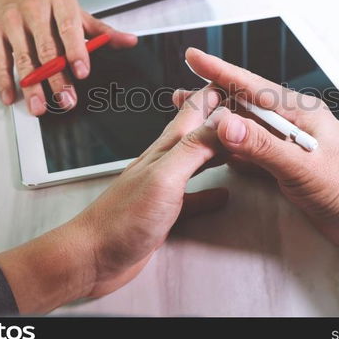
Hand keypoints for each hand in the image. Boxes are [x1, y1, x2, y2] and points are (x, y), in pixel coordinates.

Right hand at [0, 0, 137, 115]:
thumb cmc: (48, 5)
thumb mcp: (76, 13)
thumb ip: (102, 31)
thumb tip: (130, 41)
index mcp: (59, 1)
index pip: (69, 28)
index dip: (76, 52)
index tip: (82, 72)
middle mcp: (34, 8)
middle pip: (46, 49)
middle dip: (56, 78)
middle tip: (66, 99)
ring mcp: (12, 20)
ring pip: (23, 58)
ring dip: (31, 86)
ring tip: (40, 107)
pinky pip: (0, 60)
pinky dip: (5, 81)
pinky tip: (11, 97)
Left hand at [0, 87, 227, 312]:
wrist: (92, 257)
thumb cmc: (121, 220)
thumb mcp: (164, 178)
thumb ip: (193, 149)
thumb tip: (223, 122)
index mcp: (166, 149)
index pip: (195, 109)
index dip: (216, 93)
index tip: (238, 80)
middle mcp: (165, 162)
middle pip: (199, 131)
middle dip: (222, 117)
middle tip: (246, 107)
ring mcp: (164, 186)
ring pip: (198, 159)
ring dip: (218, 148)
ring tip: (238, 142)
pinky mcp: (165, 212)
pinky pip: (194, 197)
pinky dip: (211, 192)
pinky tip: (222, 194)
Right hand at [180, 48, 338, 248]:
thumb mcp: (302, 166)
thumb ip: (263, 146)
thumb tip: (226, 124)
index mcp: (299, 112)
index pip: (252, 86)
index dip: (220, 71)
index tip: (194, 57)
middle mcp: (291, 122)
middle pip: (243, 104)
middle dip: (211, 98)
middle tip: (181, 95)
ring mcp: (287, 142)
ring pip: (245, 127)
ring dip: (218, 124)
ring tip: (190, 120)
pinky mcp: (285, 163)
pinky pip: (251, 150)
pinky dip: (231, 148)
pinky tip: (215, 148)